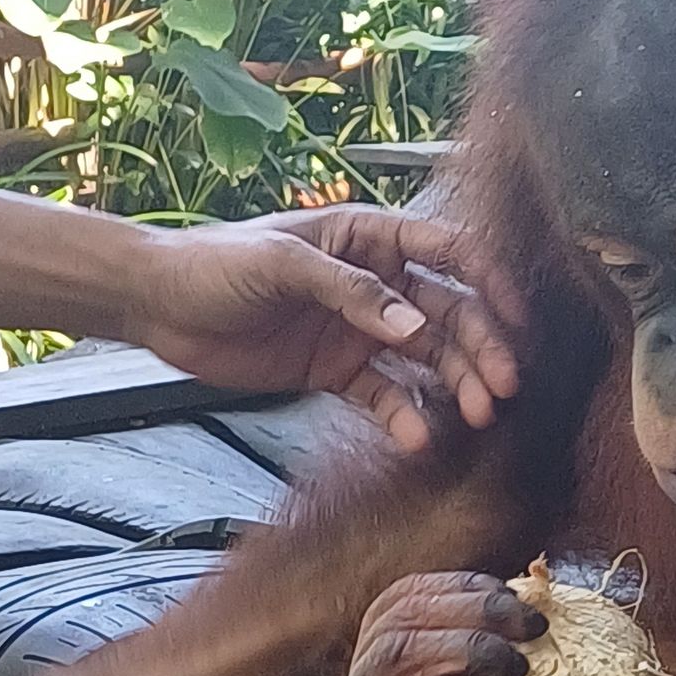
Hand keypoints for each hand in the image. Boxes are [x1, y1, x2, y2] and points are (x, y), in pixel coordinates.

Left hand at [123, 206, 523, 447]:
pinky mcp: (337, 372)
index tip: (517, 320)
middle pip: (448, 314)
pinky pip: (384, 396)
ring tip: (478, 416)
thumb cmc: (214, 263)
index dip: (489, 281)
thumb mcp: (281, 264)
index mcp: (368, 238)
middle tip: (503, 387)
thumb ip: (350, 291)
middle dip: (480, 349)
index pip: (447, 251)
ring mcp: (358, 330)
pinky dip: (405, 416)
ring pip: (426, 358)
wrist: (158, 305)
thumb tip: (414, 326)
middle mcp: (375, 284)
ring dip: (456, 385)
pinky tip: (420, 437)